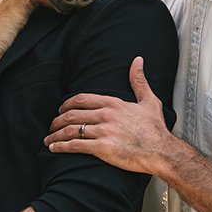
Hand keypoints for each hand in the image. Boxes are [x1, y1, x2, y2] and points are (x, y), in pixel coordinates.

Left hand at [44, 56, 169, 174]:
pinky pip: (75, 145)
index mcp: (113, 103)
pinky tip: (54, 148)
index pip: (81, 99)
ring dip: (56, 134)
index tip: (60, 110)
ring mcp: (102, 131)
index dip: (66, 104)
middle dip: (57, 120)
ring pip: (70, 129)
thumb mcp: (149, 101)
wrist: (162, 151)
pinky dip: (61, 146)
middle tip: (52, 125)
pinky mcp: (102, 148)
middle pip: (71, 114)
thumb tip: (137, 61)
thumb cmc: (156, 129)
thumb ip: (139, 80)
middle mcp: (105, 115)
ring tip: (49, 139)